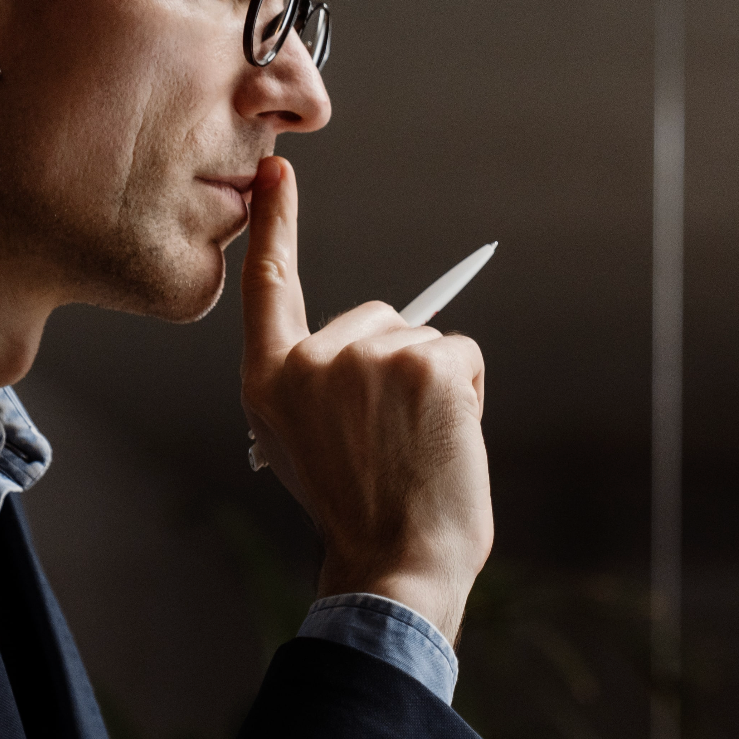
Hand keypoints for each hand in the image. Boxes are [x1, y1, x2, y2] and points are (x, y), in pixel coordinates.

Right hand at [239, 157, 492, 641]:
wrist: (395, 564)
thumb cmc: (360, 514)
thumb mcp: (304, 446)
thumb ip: (320, 387)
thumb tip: (373, 347)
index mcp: (271, 382)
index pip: (270, 287)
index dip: (276, 227)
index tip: (278, 174)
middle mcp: (313, 360)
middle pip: (378, 317)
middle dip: (398, 364)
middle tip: (394, 442)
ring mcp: (370, 356)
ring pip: (425, 340)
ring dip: (436, 387)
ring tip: (418, 450)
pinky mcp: (426, 363)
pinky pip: (462, 355)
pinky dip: (469, 393)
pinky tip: (446, 440)